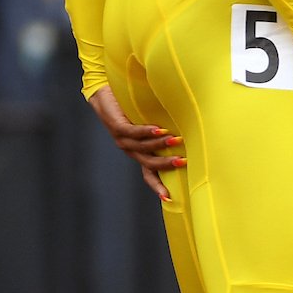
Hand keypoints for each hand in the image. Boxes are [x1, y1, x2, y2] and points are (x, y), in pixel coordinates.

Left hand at [88, 87, 183, 201]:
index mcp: (138, 153)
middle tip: (184, 162)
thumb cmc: (131, 110)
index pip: (149, 174)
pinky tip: (159, 129)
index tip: (169, 197)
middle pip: (149, 163)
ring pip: (143, 147)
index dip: (158, 186)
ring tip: (176, 140)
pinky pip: (133, 132)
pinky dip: (147, 132)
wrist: (105, 95)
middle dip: (166, 164)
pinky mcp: (117, 127)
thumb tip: (186, 135)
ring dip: (160, 145)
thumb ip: (163, 133)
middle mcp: (130, 150)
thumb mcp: (149, 126)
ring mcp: (122, 140)